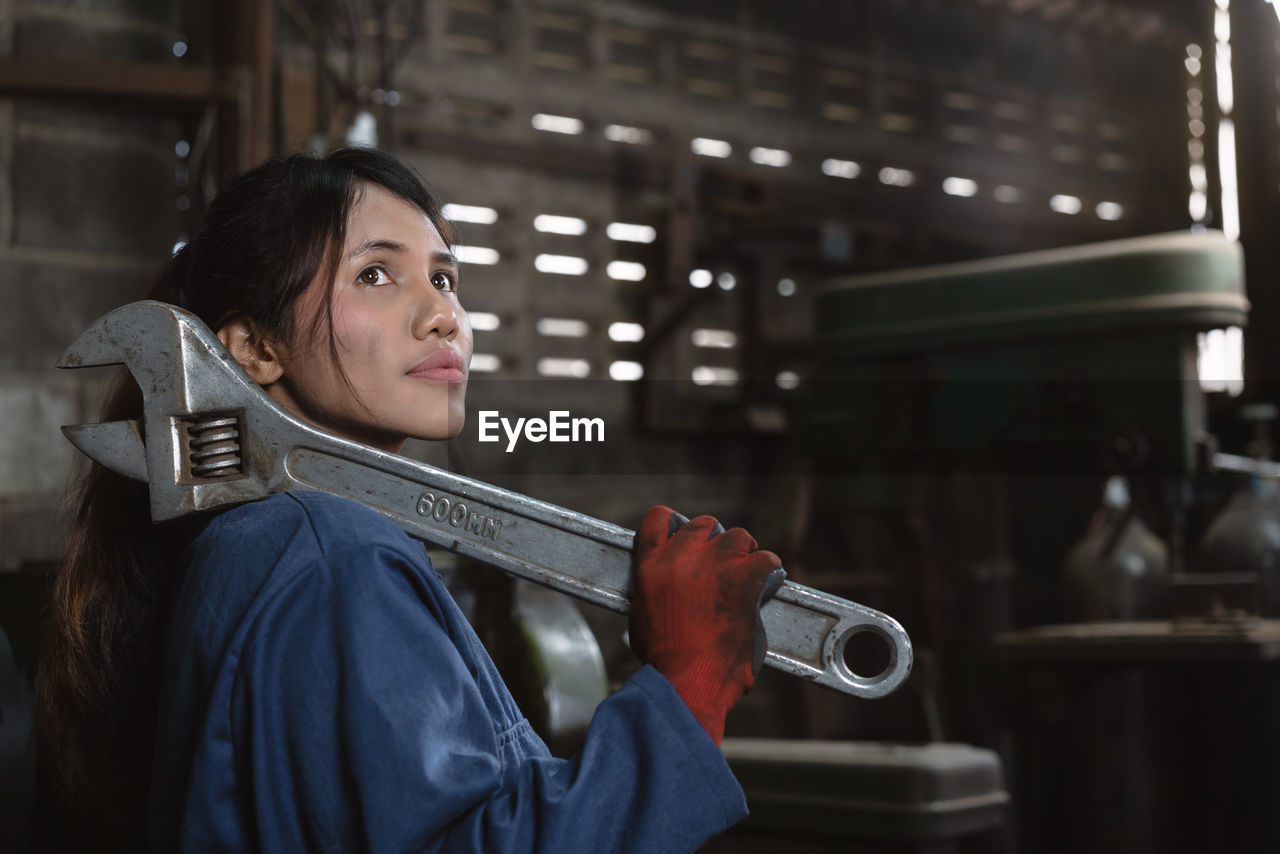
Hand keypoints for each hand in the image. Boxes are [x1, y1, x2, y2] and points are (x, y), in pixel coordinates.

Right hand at [629, 506, 784, 744]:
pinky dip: (770, 570)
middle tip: (721, 563)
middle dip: (713, 541)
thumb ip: (655, 591)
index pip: (659, 519)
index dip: (673, 522)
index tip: (684, 532)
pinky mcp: (744, 578)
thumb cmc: (664, 661)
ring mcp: (715, 564)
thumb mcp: (643, 617)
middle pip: (704, 525)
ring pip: (737, 536)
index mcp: (652, 565)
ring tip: (745, 572)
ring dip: (742, 553)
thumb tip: (667, 593)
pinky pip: (766, 559)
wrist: (686, 679)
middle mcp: (682, 556)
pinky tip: (767, 583)